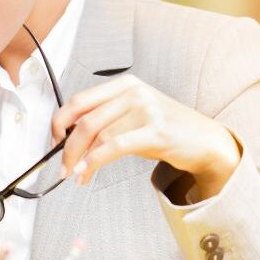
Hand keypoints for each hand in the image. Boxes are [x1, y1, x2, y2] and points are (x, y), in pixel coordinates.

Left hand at [50, 75, 241, 199]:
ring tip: (77, 175)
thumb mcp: (133, 116)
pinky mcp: (156, 132)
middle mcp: (134, 92)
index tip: (54, 141)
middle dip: (66, 146)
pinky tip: (86, 172)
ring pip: (97, 135)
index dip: (59, 122)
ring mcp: (146, 110)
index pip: (79, 100)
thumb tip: (70, 139)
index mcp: (125, 84)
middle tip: (62, 166)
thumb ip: (106, 120)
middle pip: (84, 119)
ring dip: (80, 159)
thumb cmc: (166, 129)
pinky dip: (94, 161)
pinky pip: (115, 146)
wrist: (205, 140)